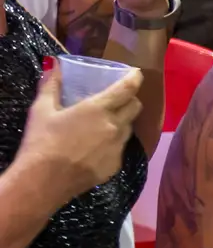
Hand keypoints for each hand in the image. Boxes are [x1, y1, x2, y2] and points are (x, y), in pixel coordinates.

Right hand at [15, 60, 143, 206]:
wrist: (41, 184)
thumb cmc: (41, 143)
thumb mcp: (41, 111)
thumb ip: (51, 86)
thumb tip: (53, 64)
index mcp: (99, 109)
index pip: (128, 88)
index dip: (135, 78)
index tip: (136, 73)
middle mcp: (115, 126)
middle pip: (135, 107)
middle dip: (130, 100)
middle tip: (118, 100)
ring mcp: (117, 148)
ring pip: (129, 129)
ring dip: (122, 123)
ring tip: (104, 125)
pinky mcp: (115, 167)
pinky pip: (120, 150)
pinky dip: (113, 145)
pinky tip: (96, 149)